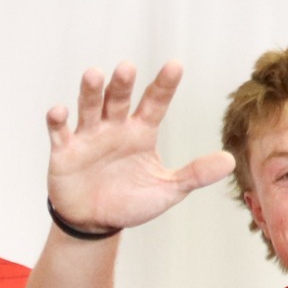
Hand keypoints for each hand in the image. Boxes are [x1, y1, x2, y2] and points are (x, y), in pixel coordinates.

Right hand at [44, 62, 234, 233]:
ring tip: (94, 75)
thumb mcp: (167, 190)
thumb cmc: (130, 202)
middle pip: (118, 99)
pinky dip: (58, 121)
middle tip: (127, 68)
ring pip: (90, 107)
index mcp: (141, 132)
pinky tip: (59, 112)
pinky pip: (60, 133)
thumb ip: (195, 174)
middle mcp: (115, 128)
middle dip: (122, 83)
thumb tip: (230, 162)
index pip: (155, 102)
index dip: (164, 85)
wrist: (94, 222)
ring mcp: (88, 137)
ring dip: (91, 92)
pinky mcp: (64, 151)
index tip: (175, 65)